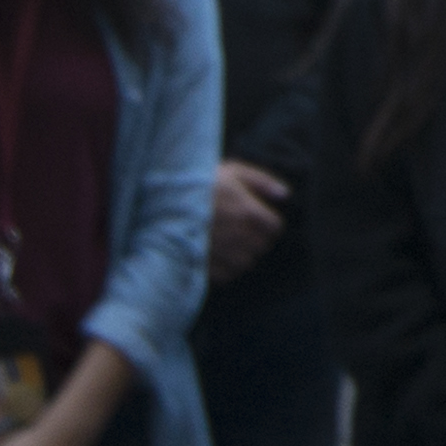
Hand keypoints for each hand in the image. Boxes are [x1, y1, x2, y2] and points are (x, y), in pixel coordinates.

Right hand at [205, 158, 290, 279]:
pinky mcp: (208, 268)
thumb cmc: (198, 184)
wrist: (161, 203)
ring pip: (247, 262)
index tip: (257, 217)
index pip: (275, 228)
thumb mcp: (231, 172)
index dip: (268, 222)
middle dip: (255, 237)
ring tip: (226, 240)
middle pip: (262, 246)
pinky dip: (226, 266)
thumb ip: (261, 182)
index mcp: (248, 213)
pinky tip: (215, 252)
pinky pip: (228, 274)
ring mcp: (223, 255)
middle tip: (239, 227)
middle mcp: (239, 237)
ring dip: (241, 253)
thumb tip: (285, 195)